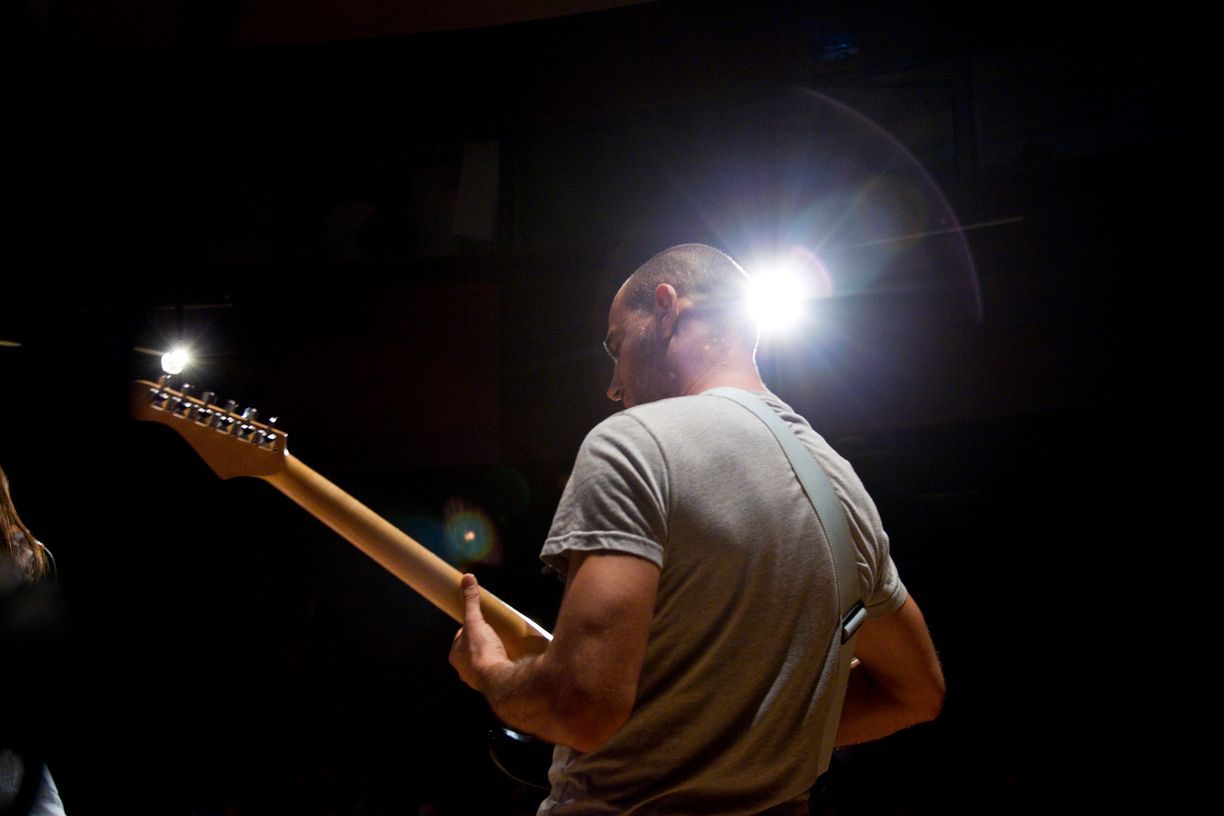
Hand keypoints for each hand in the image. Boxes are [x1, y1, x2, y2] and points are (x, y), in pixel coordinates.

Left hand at [449, 573, 510, 690]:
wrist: (499, 677)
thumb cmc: (481, 650)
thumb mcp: (475, 620)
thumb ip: (471, 601)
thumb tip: (466, 578)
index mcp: (455, 655)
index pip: (461, 637)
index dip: (471, 628)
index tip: (481, 622)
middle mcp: (463, 669)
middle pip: (472, 650)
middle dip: (482, 642)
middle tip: (494, 632)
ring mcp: (478, 678)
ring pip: (483, 662)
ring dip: (491, 655)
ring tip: (503, 644)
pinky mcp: (493, 682)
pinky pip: (496, 670)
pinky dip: (500, 665)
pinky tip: (509, 658)